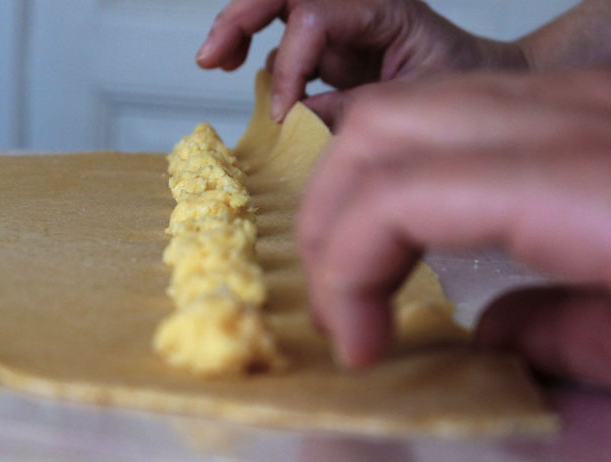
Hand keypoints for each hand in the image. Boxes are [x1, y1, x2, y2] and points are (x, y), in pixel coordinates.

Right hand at [197, 0, 527, 120]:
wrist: (476, 75)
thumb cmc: (459, 80)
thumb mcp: (415, 101)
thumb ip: (356, 110)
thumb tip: (297, 120)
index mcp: (382, 9)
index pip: (315, 17)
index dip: (290, 65)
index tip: (282, 114)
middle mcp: (354, 4)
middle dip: (239, 18)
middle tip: (211, 57)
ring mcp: (339, 20)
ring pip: (274, 4)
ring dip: (238, 26)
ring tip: (217, 61)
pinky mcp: (329, 41)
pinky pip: (282, 34)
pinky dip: (256, 48)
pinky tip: (240, 67)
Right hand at [296, 69, 610, 387]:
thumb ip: (571, 344)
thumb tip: (492, 332)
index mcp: (587, 183)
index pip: (398, 194)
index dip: (344, 273)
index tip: (355, 345)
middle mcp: (570, 114)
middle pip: (380, 130)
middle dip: (326, 222)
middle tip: (335, 302)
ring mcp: (570, 95)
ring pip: (408, 105)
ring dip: (356, 188)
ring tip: (362, 266)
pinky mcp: (576, 100)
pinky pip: (453, 108)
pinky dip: (402, 164)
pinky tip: (419, 223)